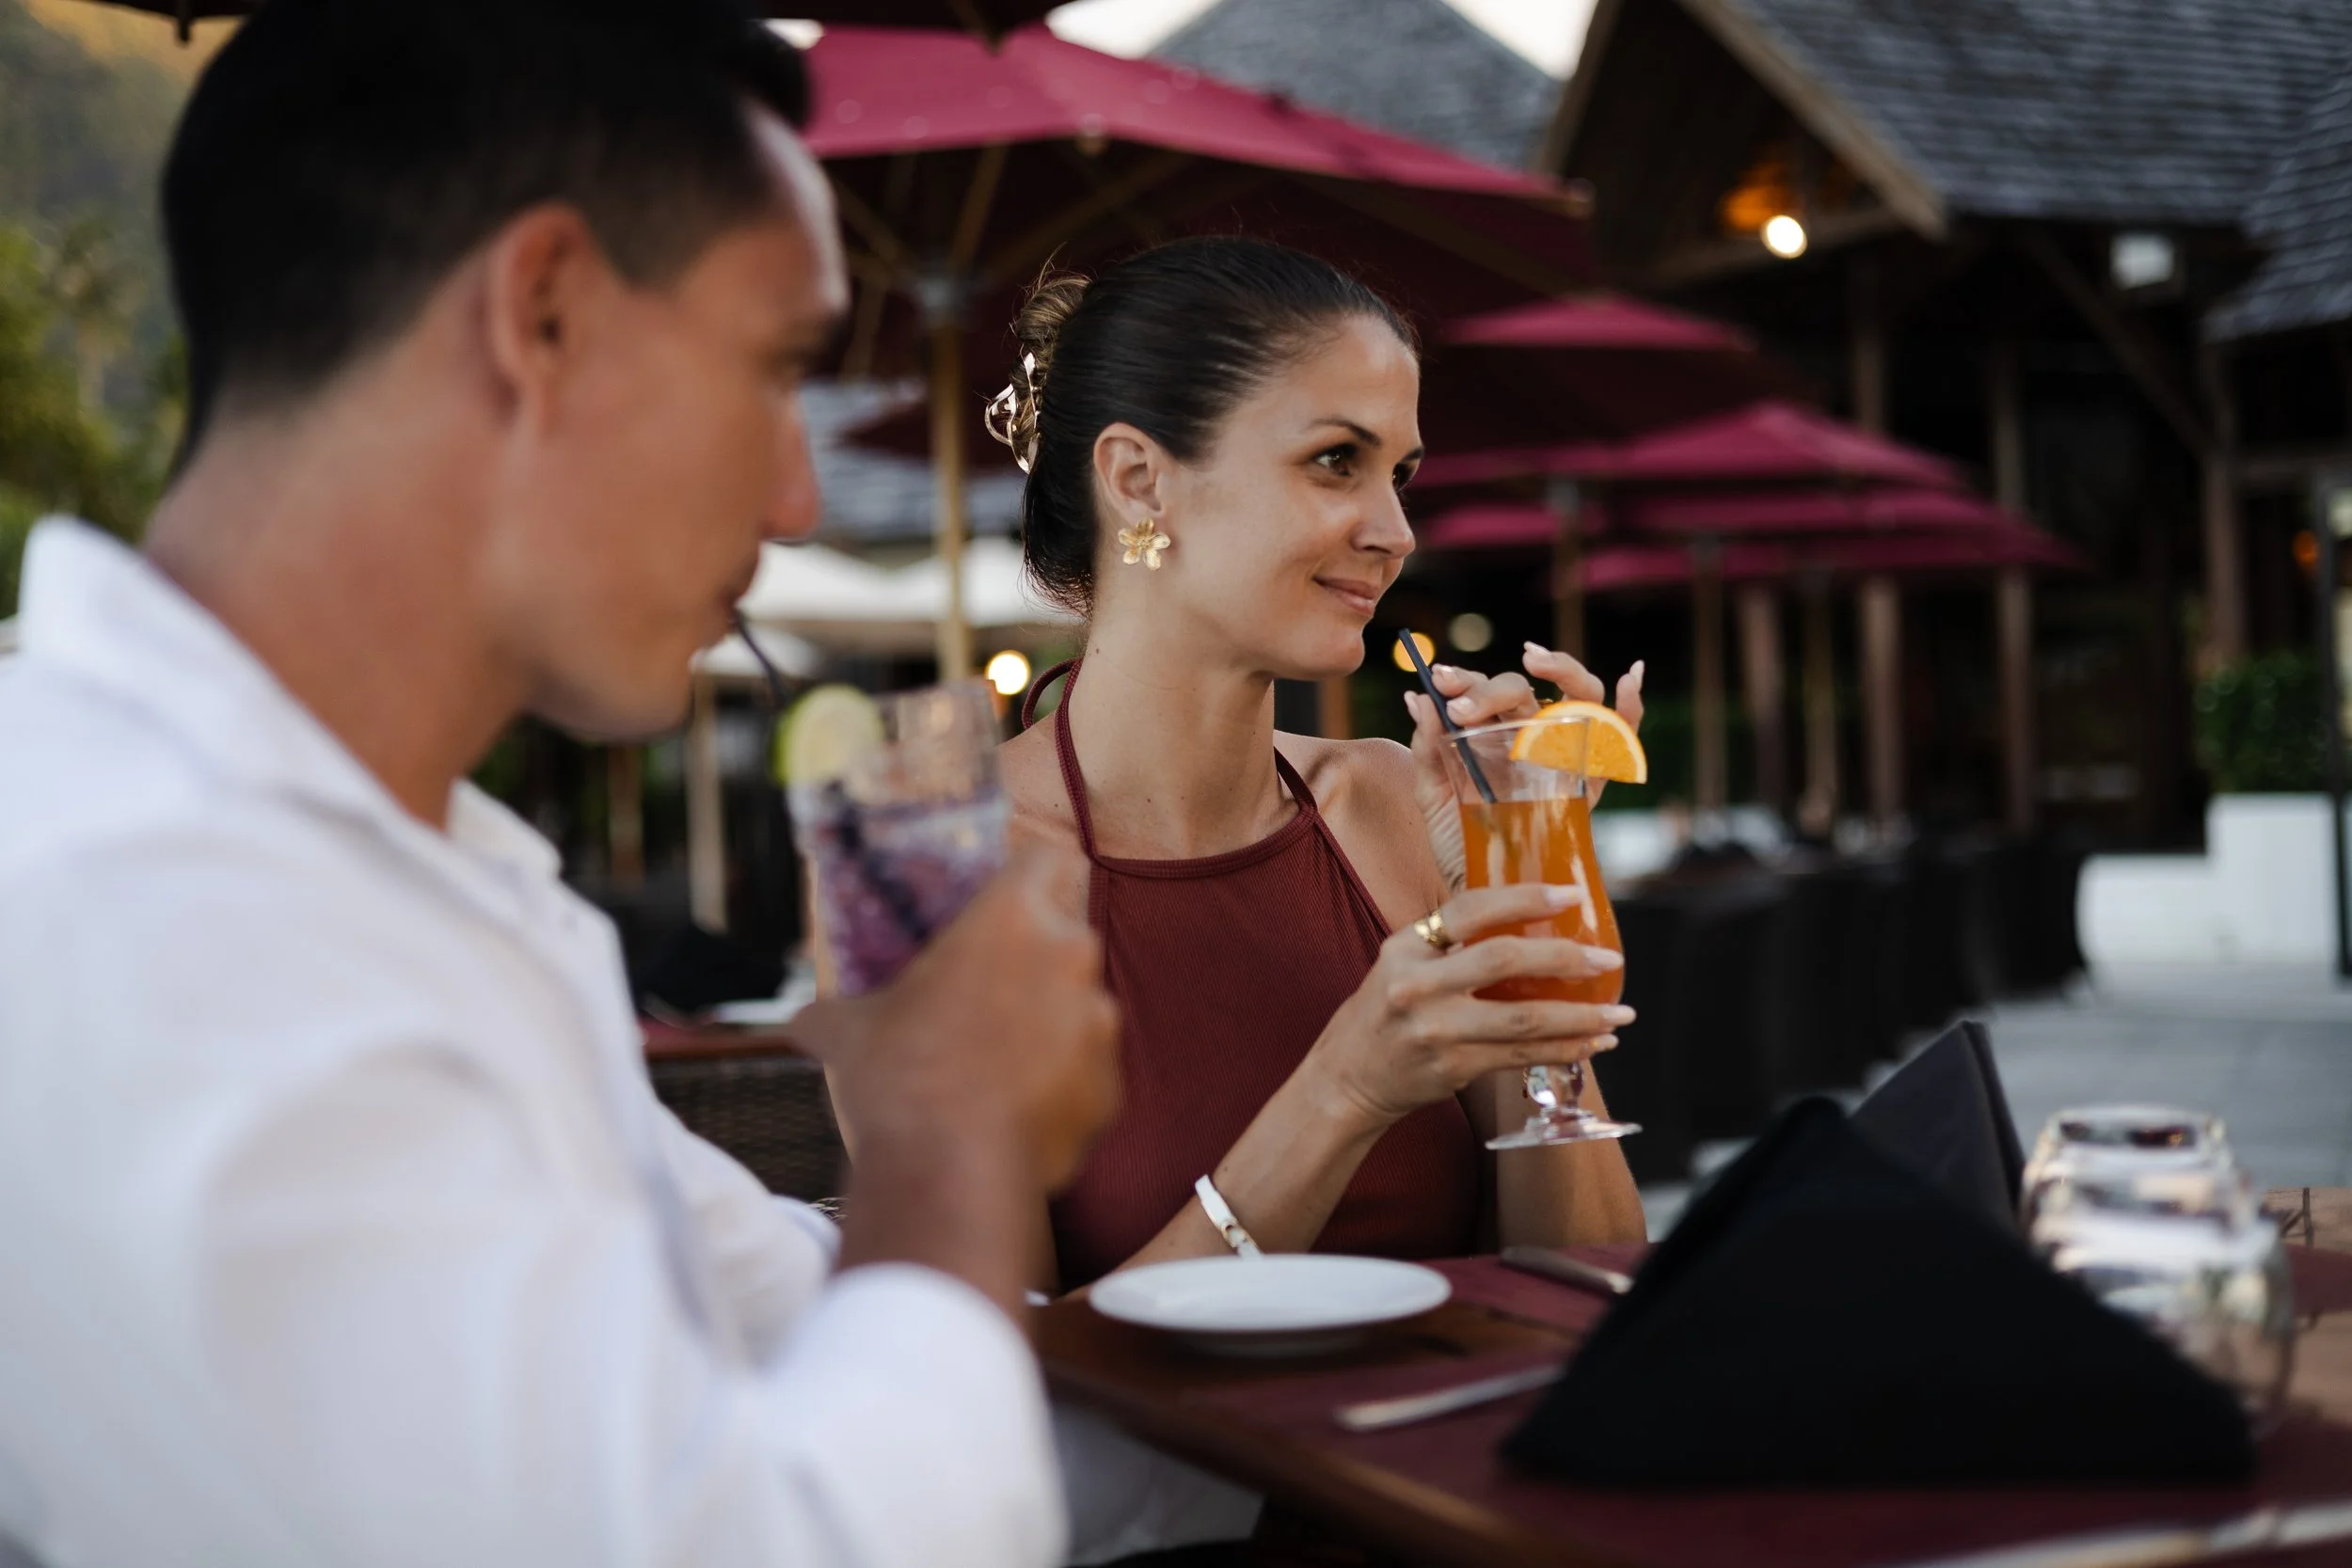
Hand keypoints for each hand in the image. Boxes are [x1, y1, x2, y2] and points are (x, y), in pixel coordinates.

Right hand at [818, 843, 1120, 1194]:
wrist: (948, 1173)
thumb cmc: (897, 1080)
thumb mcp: (848, 1032)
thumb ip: (834, 1011)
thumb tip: (803, 1023)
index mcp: (1013, 917)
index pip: (1048, 857)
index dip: (1028, 877)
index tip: (1006, 903)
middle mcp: (1071, 957)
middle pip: (1065, 935)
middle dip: (1033, 959)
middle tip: (985, 994)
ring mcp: (1100, 1024)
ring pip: (1080, 1006)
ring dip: (1048, 1024)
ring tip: (993, 1065)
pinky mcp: (1110, 1088)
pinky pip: (1087, 1073)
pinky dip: (1060, 1086)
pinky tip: (1012, 1113)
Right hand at [1303, 882, 1632, 1129]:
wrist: (1347, 1078)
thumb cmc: (1383, 1014)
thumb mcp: (1401, 963)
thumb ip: (1450, 943)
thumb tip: (1529, 920)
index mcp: (1406, 946)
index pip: (1473, 909)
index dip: (1526, 898)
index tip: (1572, 896)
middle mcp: (1417, 985)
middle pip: (1504, 961)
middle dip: (1566, 957)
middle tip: (1609, 960)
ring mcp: (1436, 1030)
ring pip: (1524, 1019)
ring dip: (1581, 1016)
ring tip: (1619, 1014)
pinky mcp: (1452, 1068)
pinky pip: (1521, 1056)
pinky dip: (1564, 1049)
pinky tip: (1592, 1043)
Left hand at [1403, 644, 1645, 890]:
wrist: (1483, 899)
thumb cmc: (1458, 845)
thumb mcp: (1433, 799)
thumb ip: (1427, 751)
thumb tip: (1418, 696)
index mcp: (1488, 736)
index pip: (1483, 692)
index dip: (1465, 680)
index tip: (1440, 681)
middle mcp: (1527, 739)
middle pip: (1522, 692)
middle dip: (1492, 688)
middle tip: (1462, 703)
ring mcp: (1562, 759)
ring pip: (1576, 698)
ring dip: (1564, 672)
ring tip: (1537, 659)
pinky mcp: (1588, 788)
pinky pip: (1619, 742)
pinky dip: (1631, 708)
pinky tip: (1632, 676)